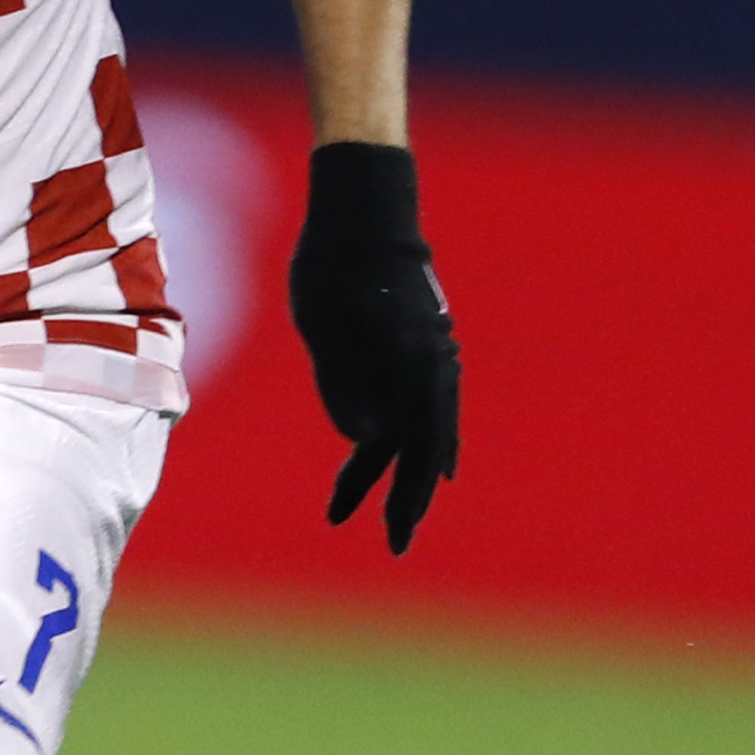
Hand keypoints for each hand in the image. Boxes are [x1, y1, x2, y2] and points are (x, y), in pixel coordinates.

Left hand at [287, 139, 458, 553]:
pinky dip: (418, 435)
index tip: (383, 534)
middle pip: (427, 450)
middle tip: (395, 545)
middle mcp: (433, 365)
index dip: (397, 497)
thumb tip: (363, 439)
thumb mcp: (321, 326)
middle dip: (409, 499)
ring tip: (391, 510)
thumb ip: (342, 383)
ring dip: (407, 470)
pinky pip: (425, 403)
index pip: (410, 451)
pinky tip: (406, 454)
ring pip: (428, 428)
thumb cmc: (333, 264)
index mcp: (410, 366)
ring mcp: (433, 355)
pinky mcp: (422, 345)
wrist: (366, 209)